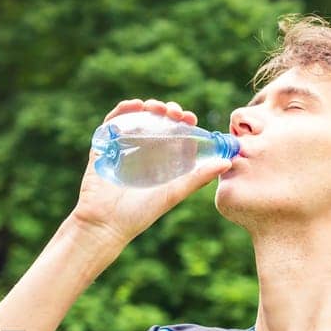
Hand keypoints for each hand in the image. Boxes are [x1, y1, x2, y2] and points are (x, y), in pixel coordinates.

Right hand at [67, 97, 233, 247]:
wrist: (105, 224)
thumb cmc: (139, 215)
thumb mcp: (173, 193)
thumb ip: (198, 178)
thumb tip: (227, 162)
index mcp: (160, 161)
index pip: (175, 133)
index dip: (184, 122)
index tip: (190, 118)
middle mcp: (143, 152)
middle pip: (157, 121)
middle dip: (168, 111)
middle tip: (175, 112)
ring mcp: (122, 148)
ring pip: (137, 118)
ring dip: (148, 107)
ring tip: (157, 108)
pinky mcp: (103, 147)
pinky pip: (112, 122)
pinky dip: (123, 110)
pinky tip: (134, 106)